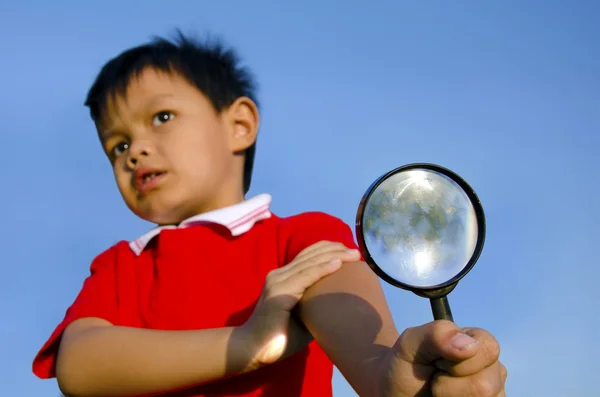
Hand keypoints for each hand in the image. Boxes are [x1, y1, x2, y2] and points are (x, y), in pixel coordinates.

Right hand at [240, 241, 360, 369]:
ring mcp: (278, 282)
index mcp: (284, 278)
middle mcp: (279, 275)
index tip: (349, 251)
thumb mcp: (305, 318)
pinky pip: (305, 276)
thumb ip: (318, 307)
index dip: (327, 251)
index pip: (307, 258)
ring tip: (353, 254)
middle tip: (356, 250)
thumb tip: (340, 306)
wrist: (252, 350)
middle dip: (335, 250)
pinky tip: (338, 264)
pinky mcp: (279, 292)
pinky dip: (323, 269)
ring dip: (334, 256)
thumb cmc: (278, 338)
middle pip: (310, 255)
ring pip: (310, 263)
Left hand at [380, 320, 506, 396]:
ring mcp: (494, 394)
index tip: (437, 362)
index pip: (488, 349)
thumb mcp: (410, 344)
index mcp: (479, 344)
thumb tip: (469, 344)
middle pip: (484, 386)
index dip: (457, 361)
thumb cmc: (405, 366)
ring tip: (439, 392)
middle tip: (435, 378)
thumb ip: (435, 334)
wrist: (397, 393)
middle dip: (448, 385)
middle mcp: (493, 370)